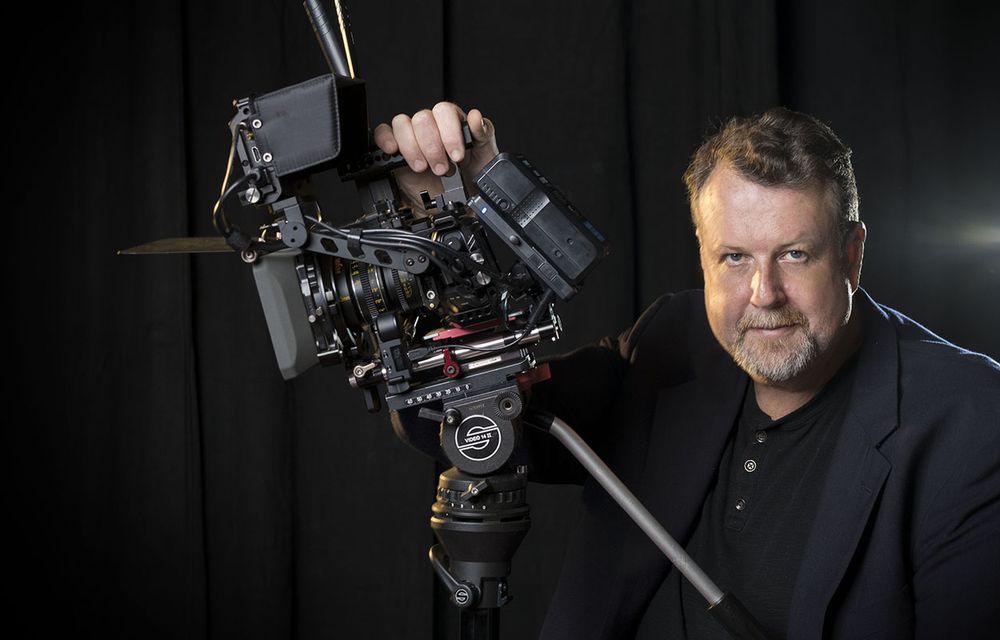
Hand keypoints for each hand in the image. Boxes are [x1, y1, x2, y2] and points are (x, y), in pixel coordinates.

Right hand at [373, 103, 497, 207]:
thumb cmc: (470, 177)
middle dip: (432, 147)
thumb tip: (476, 117)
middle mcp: (431, 125)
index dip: (449, 133)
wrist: (456, 201)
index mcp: (452, 121)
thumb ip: (484, 134)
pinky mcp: (395, 148)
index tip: (456, 156)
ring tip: (422, 168)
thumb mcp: (485, 157)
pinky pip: (383, 132)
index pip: (444, 111)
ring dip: (412, 148)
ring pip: (402, 124)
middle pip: (422, 118)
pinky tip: (393, 151)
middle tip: (441, 168)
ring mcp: (412, 135)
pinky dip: (385, 139)